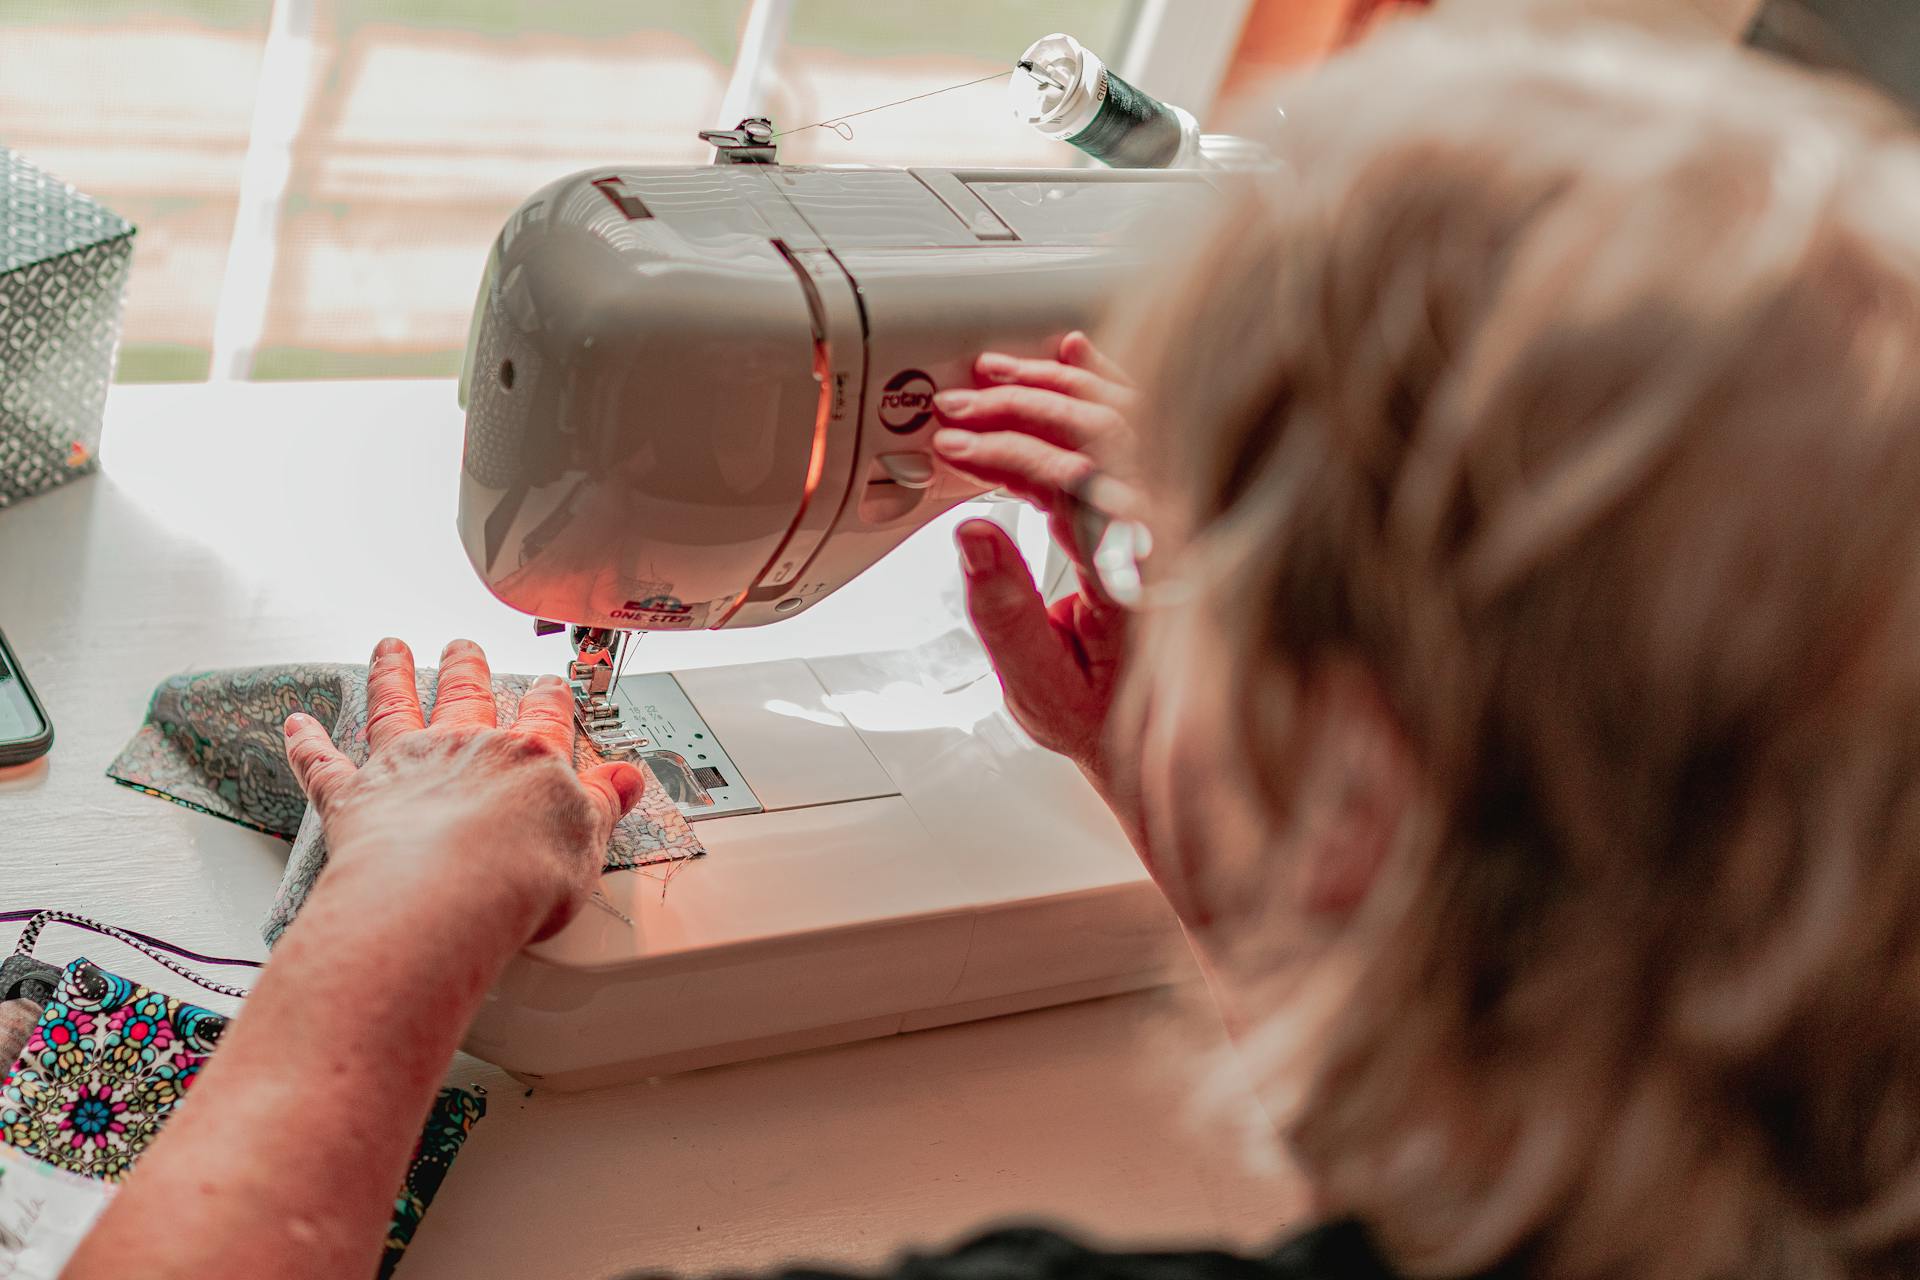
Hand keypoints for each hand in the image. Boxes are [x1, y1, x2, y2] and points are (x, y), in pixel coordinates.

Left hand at [280, 637, 645, 947]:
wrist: (447, 898)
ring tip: (390, 648)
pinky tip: (295, 723)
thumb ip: (603, 805)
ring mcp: (405, 767)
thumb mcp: (589, 842)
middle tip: (463, 647)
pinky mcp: (353, 798)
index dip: (550, 698)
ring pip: (395, 707)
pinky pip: (322, 764)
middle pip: (466, 695)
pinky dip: (306, 743)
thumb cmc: (520, 878)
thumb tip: (627, 779)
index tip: (550, 686)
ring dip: (390, 675)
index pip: (545, 717)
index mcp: (530, 759)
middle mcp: (464, 748)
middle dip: (466, 668)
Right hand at [930, 332, 1138, 787]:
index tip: (956, 448)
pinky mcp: (1172, 500)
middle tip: (957, 408)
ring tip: (991, 377)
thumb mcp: (1039, 688)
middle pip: (1100, 438)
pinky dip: (1109, 380)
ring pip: (1125, 420)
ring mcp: (1179, 512)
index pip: (1075, 488)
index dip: (1008, 457)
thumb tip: (973, 534)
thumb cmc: (1101, 712)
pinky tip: (1075, 352)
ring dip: (1053, 389)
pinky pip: (1151, 423)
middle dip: (1019, 410)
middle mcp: (1169, 537)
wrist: (1163, 733)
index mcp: (1138, 582)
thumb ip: (1003, 614)